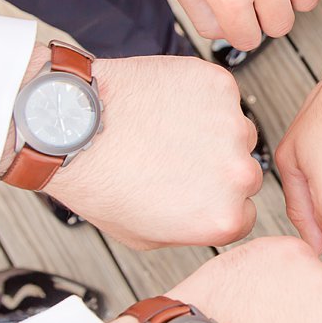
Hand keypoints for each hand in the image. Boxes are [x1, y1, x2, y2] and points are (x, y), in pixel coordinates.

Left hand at [1, 47, 262, 248]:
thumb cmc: (99, 181)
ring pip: (236, 129)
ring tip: (165, 129)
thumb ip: (191, 229)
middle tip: (176, 157)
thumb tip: (210, 214)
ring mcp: (231, 125)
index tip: (194, 189)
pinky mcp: (219, 86)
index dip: (217, 200)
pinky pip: (220, 93)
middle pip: (246, 170)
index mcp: (223, 217)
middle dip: (217, 166)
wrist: (75, 127)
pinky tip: (165, 104)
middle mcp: (237, 173)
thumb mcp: (145, 236)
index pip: (246, 211)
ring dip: (211, 129)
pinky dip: (199, 96)